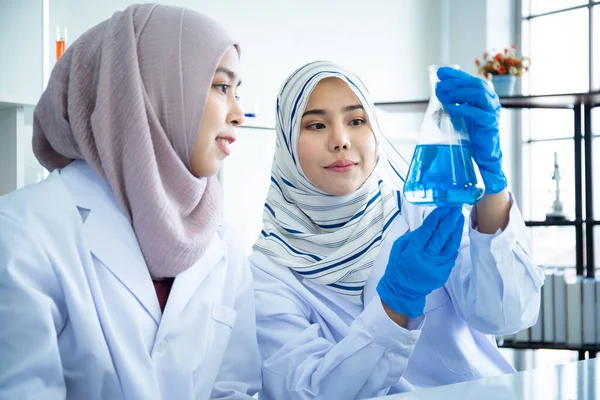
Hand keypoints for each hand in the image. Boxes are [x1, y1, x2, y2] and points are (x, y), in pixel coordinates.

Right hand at [376, 207, 463, 317]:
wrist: (403, 289)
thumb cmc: (398, 265)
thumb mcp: (398, 247)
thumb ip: (414, 235)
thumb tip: (429, 223)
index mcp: (412, 251)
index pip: (427, 230)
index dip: (437, 217)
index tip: (444, 207)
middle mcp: (426, 258)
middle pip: (441, 236)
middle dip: (449, 220)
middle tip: (455, 208)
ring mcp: (436, 267)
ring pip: (450, 245)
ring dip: (456, 230)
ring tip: (459, 218)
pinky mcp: (443, 273)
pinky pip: (451, 256)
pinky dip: (454, 244)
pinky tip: (456, 234)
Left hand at [435, 67, 507, 194]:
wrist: (482, 154)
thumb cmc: (470, 133)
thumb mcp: (460, 113)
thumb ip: (453, 101)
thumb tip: (438, 88)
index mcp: (484, 95)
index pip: (469, 79)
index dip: (455, 74)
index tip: (440, 72)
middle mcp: (490, 100)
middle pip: (475, 84)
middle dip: (455, 83)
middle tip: (439, 87)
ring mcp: (492, 111)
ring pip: (478, 94)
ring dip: (459, 93)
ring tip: (444, 97)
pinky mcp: (490, 123)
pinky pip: (477, 112)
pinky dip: (462, 108)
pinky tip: (450, 108)